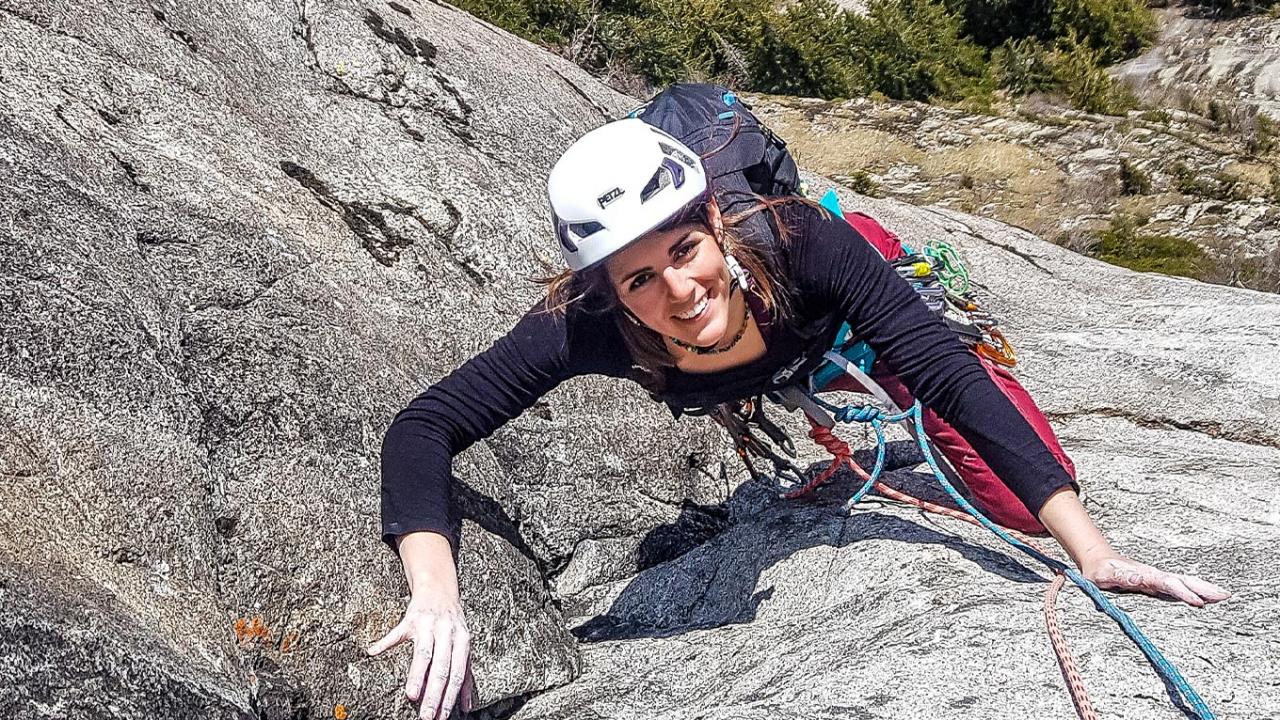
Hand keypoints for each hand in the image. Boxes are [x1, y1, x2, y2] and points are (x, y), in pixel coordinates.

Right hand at [368, 594, 473, 719]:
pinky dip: (384, 642)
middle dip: (435, 694)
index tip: (442, 716)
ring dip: (418, 676)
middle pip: (442, 668)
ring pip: (424, 653)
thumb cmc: (452, 623)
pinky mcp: (411, 619)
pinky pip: (396, 633)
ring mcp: (429, 625)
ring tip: (412, 695)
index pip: (457, 673)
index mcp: (462, 641)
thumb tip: (466, 706)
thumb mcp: (462, 645)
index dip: (450, 696)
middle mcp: (447, 632)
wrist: (439, 588)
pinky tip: (373, 652)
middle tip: (427, 715)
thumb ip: (464, 674)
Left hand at [1081, 554, 1231, 606]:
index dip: (1182, 593)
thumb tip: (1138, 577)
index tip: (1197, 602)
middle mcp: (1154, 576)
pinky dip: (1196, 590)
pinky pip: (1180, 586)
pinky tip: (1209, 597)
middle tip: (1224, 596)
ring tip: (1224, 596)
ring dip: (1204, 589)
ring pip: (1185, 582)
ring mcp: (1158, 579)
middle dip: (1203, 589)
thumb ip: (1120, 577)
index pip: (1167, 585)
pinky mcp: (1158, 583)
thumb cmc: (1100, 571)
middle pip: (1182, 581)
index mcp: (1143, 576)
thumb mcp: (1104, 575)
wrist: (1099, 559)